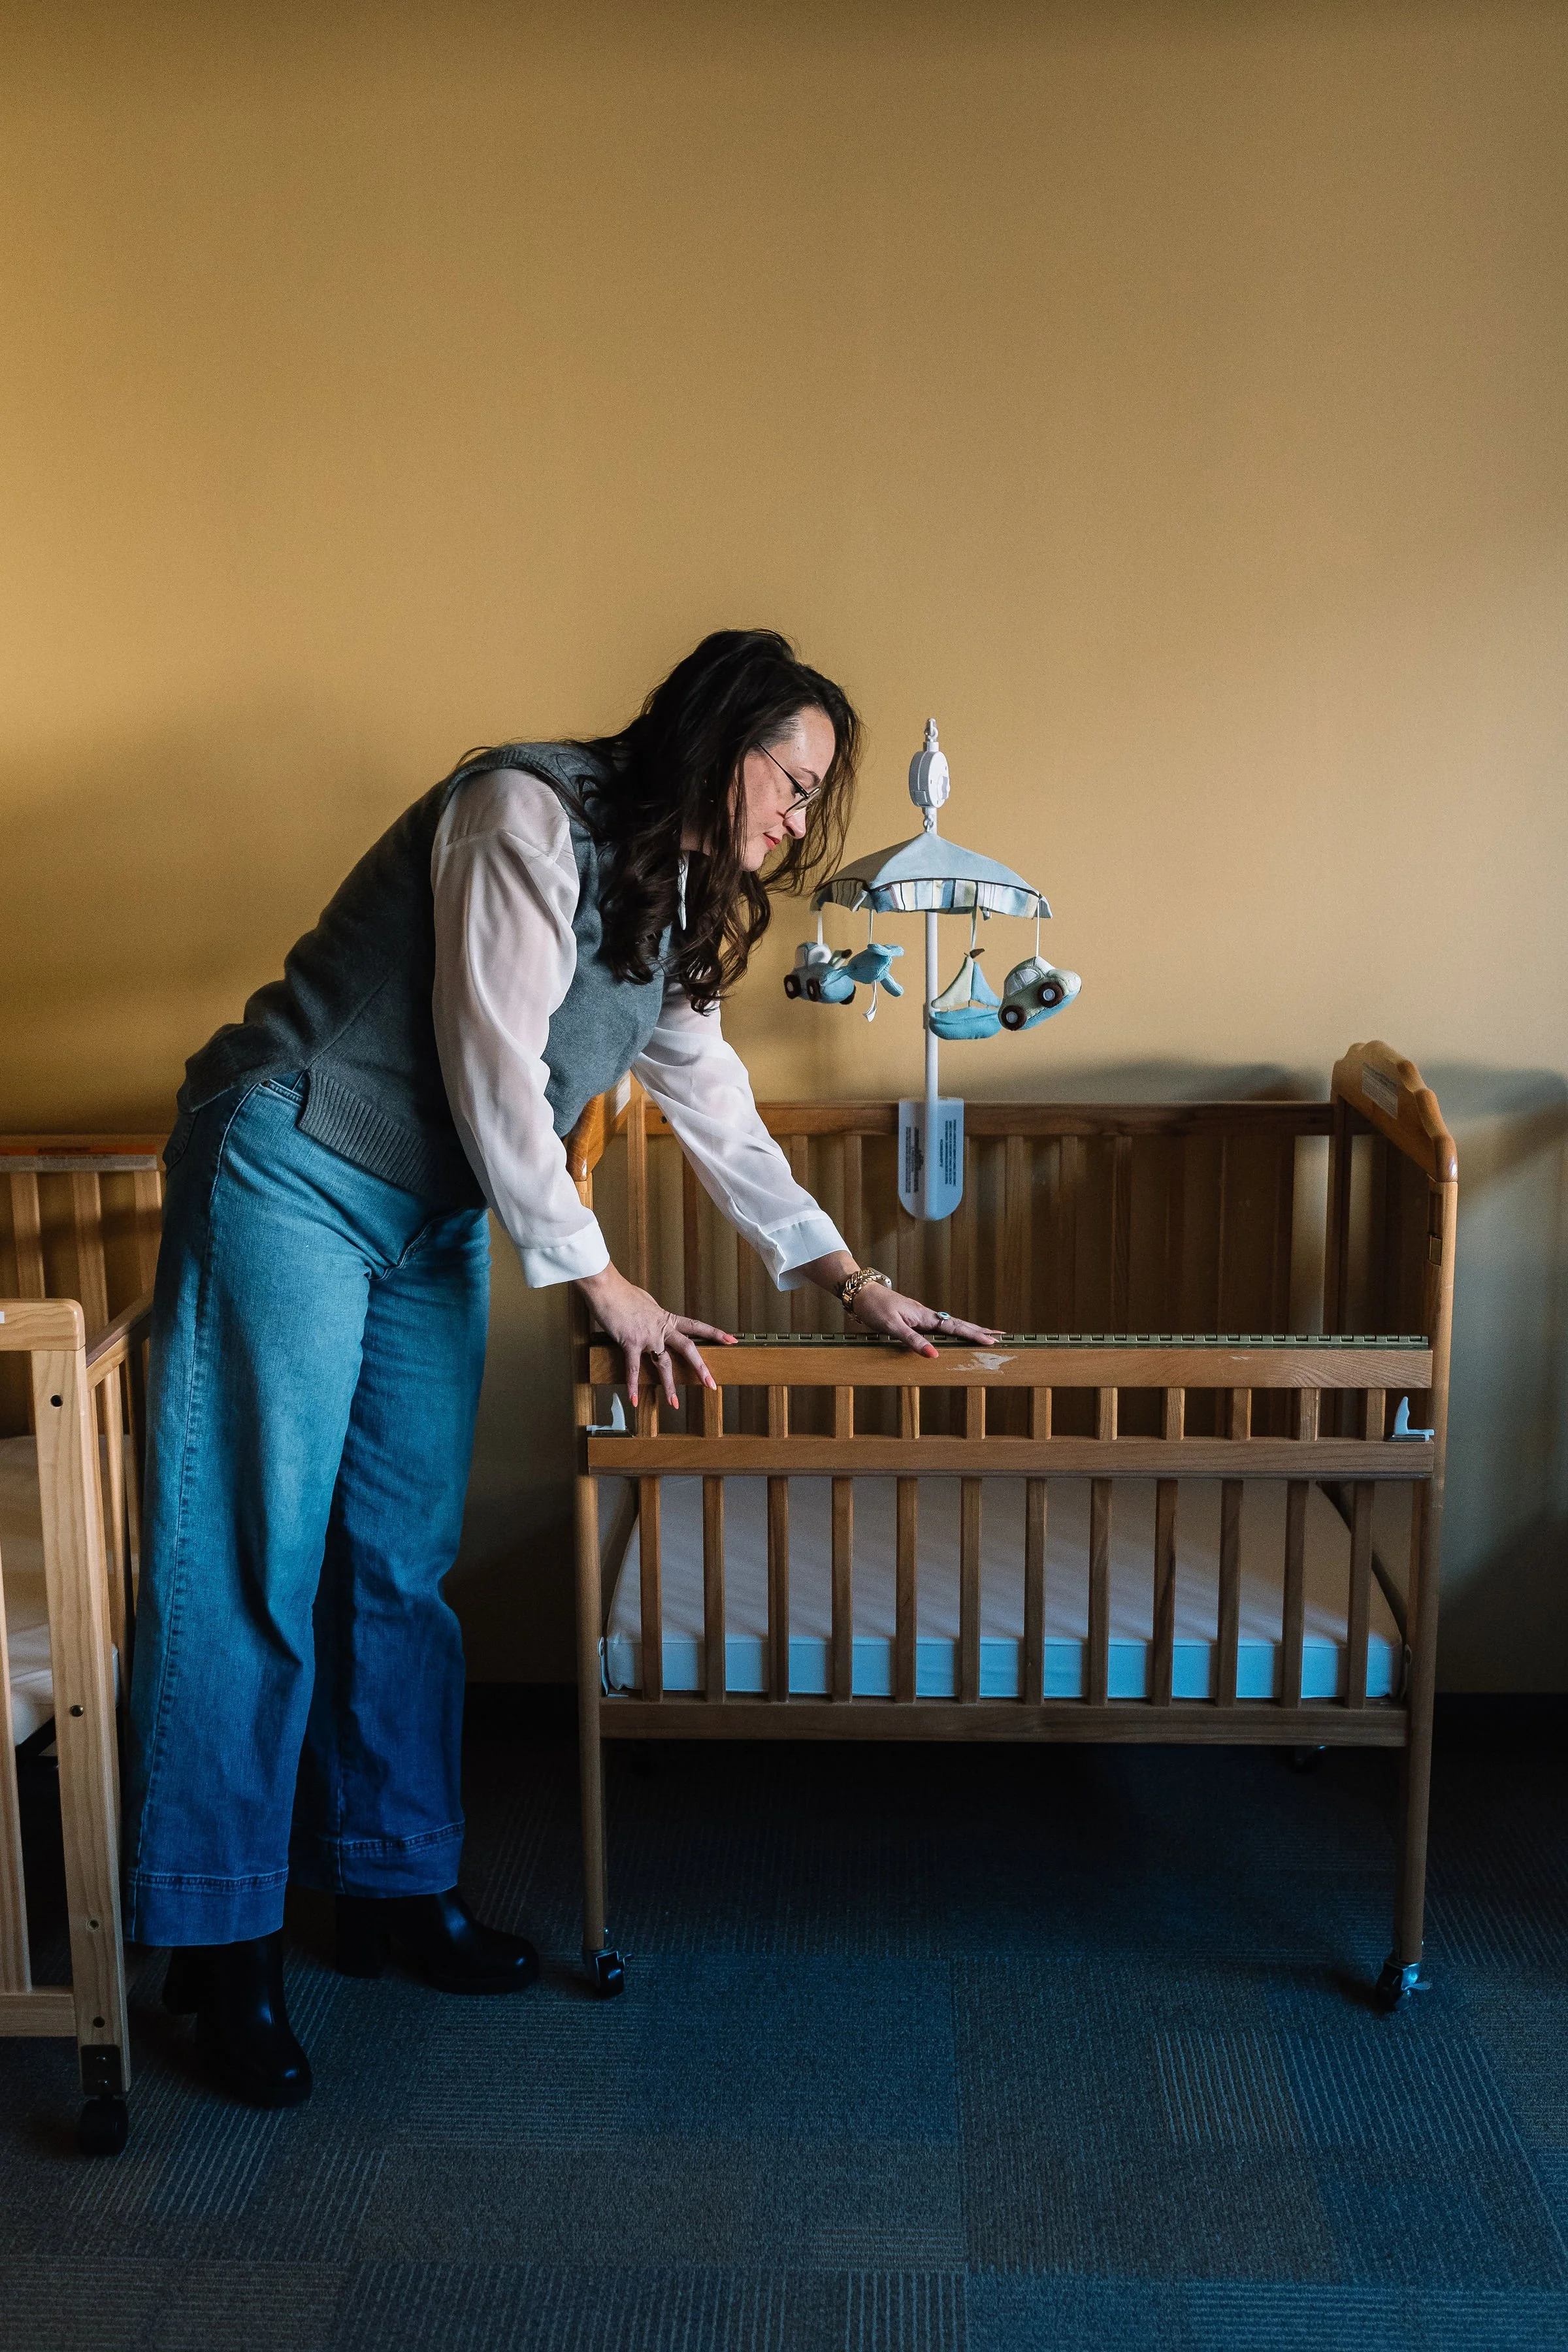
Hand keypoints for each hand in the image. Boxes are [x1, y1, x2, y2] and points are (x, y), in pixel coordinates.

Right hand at [575, 1263, 734, 1408]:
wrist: (606, 1288)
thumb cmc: (622, 1292)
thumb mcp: (646, 1302)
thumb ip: (654, 1315)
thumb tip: (655, 1318)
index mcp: (666, 1318)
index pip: (696, 1326)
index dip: (715, 1334)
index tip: (731, 1340)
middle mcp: (661, 1329)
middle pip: (687, 1349)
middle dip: (700, 1367)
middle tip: (711, 1384)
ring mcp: (647, 1337)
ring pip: (663, 1364)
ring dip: (669, 1386)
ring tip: (674, 1403)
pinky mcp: (630, 1343)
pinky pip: (633, 1369)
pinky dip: (633, 1386)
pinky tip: (634, 1400)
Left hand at [846, 1282, 1001, 1358]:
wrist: (861, 1293)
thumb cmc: (875, 1307)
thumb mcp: (892, 1326)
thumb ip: (913, 1341)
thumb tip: (934, 1355)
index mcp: (925, 1316)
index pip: (955, 1328)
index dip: (974, 1335)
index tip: (993, 1340)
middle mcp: (927, 1316)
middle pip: (959, 1325)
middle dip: (980, 1331)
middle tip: (1002, 1337)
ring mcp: (922, 1317)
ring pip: (951, 1325)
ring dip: (970, 1331)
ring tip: (986, 1336)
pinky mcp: (916, 1319)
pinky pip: (940, 1326)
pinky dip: (954, 1331)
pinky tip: (957, 1335)